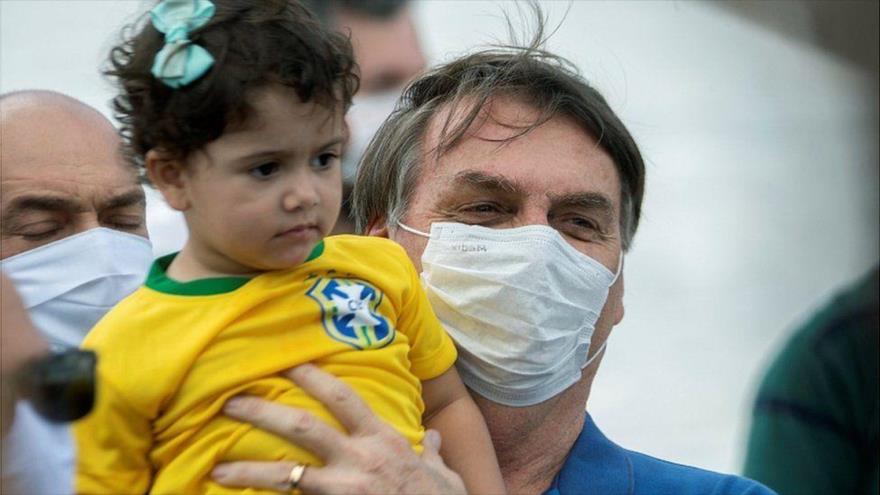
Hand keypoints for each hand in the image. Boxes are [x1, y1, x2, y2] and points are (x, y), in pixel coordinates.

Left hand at [211, 364, 466, 494]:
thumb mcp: (442, 474)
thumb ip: (432, 453)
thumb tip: (431, 439)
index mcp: (383, 440)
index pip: (343, 397)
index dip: (312, 375)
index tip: (286, 361)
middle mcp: (360, 459)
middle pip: (301, 427)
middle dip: (262, 411)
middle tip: (230, 401)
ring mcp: (345, 490)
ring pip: (287, 474)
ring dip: (248, 469)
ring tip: (218, 467)